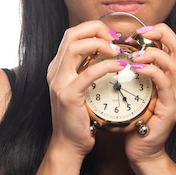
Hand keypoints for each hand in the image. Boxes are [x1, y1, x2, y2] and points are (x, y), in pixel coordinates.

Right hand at [45, 20, 126, 158]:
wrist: (69, 145)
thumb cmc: (80, 118)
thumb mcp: (81, 88)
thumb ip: (88, 70)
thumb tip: (109, 53)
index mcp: (58, 67)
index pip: (72, 34)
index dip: (93, 29)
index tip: (112, 36)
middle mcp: (55, 71)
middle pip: (72, 34)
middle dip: (96, 30)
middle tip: (116, 38)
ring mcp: (59, 82)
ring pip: (75, 47)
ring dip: (100, 44)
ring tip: (118, 50)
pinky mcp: (68, 95)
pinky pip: (88, 73)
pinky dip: (106, 66)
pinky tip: (120, 67)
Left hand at [123, 23, 175, 163]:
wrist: (141, 152)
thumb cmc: (135, 121)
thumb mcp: (135, 91)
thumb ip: (132, 73)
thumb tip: (115, 53)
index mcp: (169, 78)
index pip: (172, 45)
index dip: (159, 32)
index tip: (138, 31)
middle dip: (161, 35)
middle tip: (140, 34)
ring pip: (174, 64)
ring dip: (154, 53)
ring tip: (135, 53)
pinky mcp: (171, 109)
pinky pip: (165, 84)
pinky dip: (152, 72)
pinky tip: (136, 69)